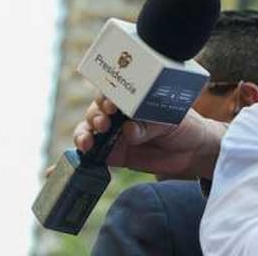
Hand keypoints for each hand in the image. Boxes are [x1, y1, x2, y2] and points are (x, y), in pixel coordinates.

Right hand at [70, 95, 225, 179]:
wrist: (193, 151)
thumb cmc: (184, 125)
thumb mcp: (171, 121)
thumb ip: (149, 126)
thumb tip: (129, 131)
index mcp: (132, 99)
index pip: (112, 93)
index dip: (106, 97)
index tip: (110, 104)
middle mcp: (119, 115)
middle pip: (96, 111)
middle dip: (95, 116)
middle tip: (104, 123)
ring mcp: (114, 135)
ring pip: (89, 131)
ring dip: (84, 134)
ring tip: (88, 142)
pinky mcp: (113, 155)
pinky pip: (92, 156)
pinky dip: (77, 160)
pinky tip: (64, 164)